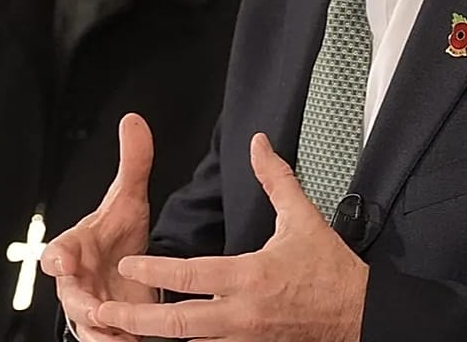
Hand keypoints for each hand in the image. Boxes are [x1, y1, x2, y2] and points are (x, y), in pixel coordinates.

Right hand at [42, 113, 158, 340]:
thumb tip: (133, 120)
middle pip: (70, 297)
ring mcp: (88, 308)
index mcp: (74, 249)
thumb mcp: (128, 200)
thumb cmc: (118, 235)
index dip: (57, 256)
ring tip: (121, 338)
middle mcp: (75, 282)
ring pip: (86, 326)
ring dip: (101, 332)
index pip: (56, 252)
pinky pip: (102, 340)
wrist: (127, 269)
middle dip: (82, 305)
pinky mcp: (105, 329)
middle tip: (99, 312)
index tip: (62, 261)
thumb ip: (132, 164)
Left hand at [95, 133, 367, 341]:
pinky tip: (161, 341)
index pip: (193, 275)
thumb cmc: (331, 270)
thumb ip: (275, 179)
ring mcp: (246, 339)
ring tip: (121, 329)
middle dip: (138, 319)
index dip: (157, 268)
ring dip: (156, 337)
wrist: (362, 316)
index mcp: (251, 278)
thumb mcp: (302, 219)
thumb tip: (258, 143)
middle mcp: (243, 314)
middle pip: (180, 323)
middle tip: (104, 311)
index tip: (128, 259)